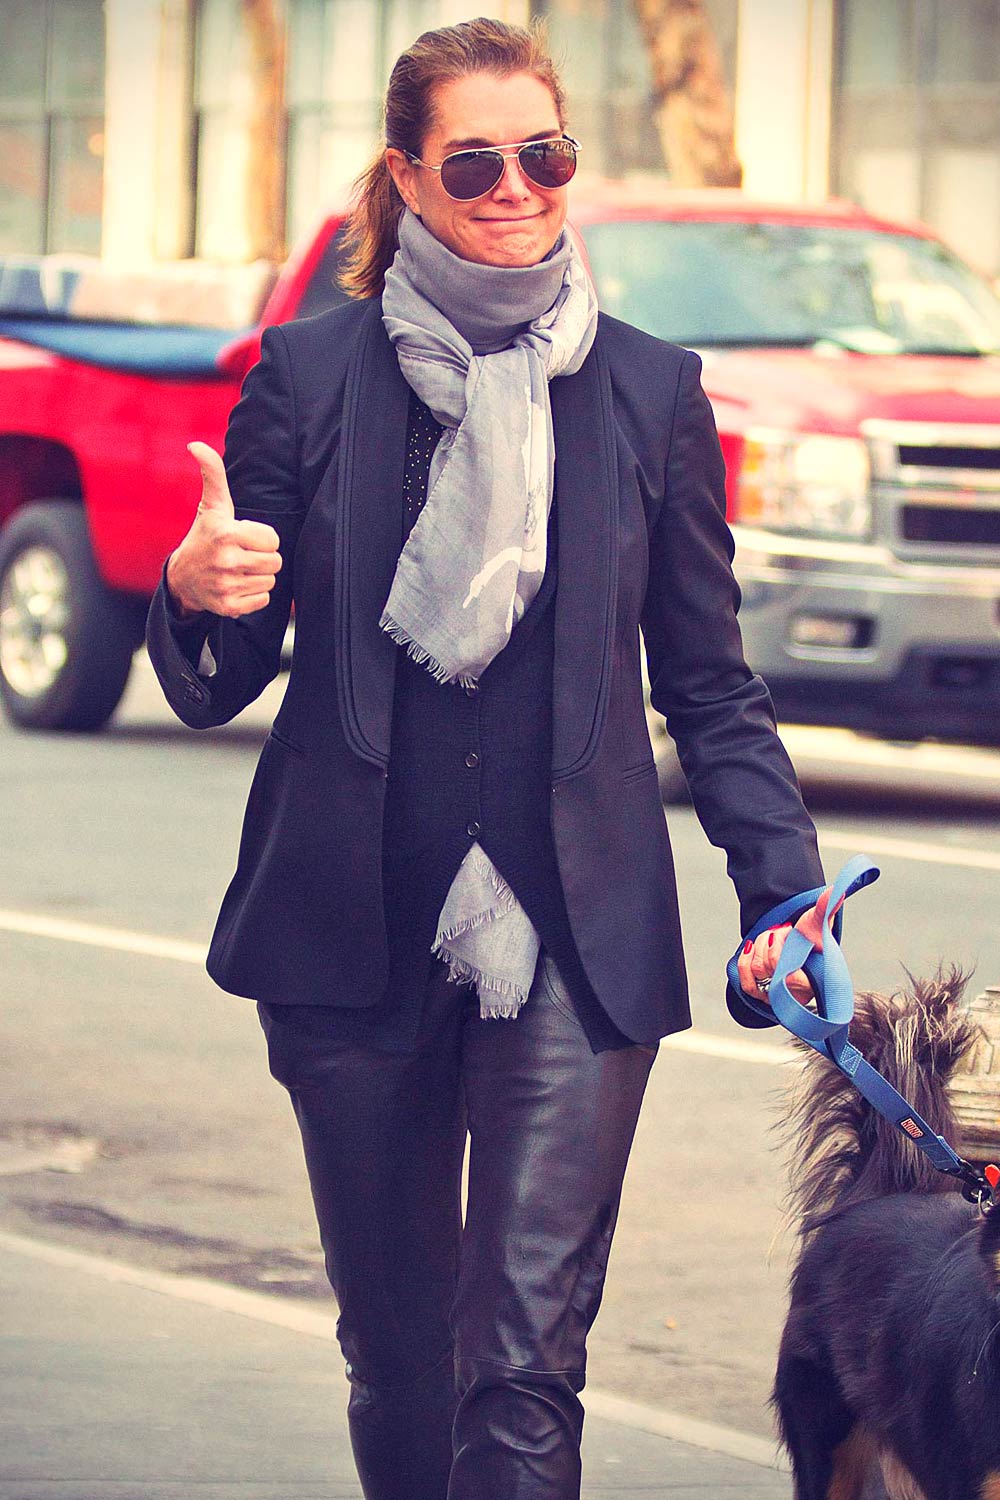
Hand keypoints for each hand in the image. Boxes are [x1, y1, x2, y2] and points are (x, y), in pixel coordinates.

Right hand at [165, 443, 281, 617]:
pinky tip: (236, 585)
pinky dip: (254, 595)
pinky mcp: (229, 607)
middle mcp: (225, 561)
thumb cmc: (204, 536)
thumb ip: (213, 474)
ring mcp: (226, 586)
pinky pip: (263, 599)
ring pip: (270, 580)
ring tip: (238, 569)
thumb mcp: (212, 506)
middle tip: (242, 554)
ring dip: (258, 575)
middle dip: (263, 557)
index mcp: (225, 534)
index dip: (262, 538)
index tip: (243, 537)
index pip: (273, 539)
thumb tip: (196, 444)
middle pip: (275, 561)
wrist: (182, 578)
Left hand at [737, 884, 842, 1006]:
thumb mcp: (819, 922)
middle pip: (769, 969)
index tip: (787, 930)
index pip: (791, 977)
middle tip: (782, 930)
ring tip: (771, 937)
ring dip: (760, 946)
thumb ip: (827, 908)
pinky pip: (746, 983)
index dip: (780, 953)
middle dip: (772, 941)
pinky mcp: (761, 994)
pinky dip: (745, 961)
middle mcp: (794, 994)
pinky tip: (751, 946)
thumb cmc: (811, 937)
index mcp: (812, 982)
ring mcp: (776, 997)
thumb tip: (836, 890)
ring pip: (757, 971)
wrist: (797, 945)